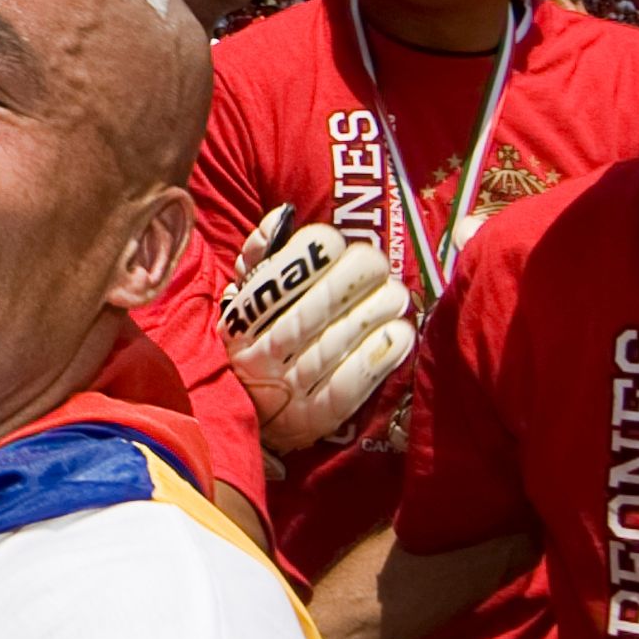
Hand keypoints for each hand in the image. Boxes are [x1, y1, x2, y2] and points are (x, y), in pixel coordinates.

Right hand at [220, 206, 415, 453]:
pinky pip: (349, 386)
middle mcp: (258, 356)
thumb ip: (260, 255)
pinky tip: (400, 333)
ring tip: (396, 296)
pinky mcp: (313, 421)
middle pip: (311, 311)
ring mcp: (285, 393)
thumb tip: (281, 217)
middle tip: (378, 265)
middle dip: (352, 280)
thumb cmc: (258, 337)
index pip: (277, 281)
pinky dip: (379, 357)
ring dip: (374, 313)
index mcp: (239, 321)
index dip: (313, 254)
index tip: (338, 243)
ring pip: (335, 344)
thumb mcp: (245, 296)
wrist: (250, 412)